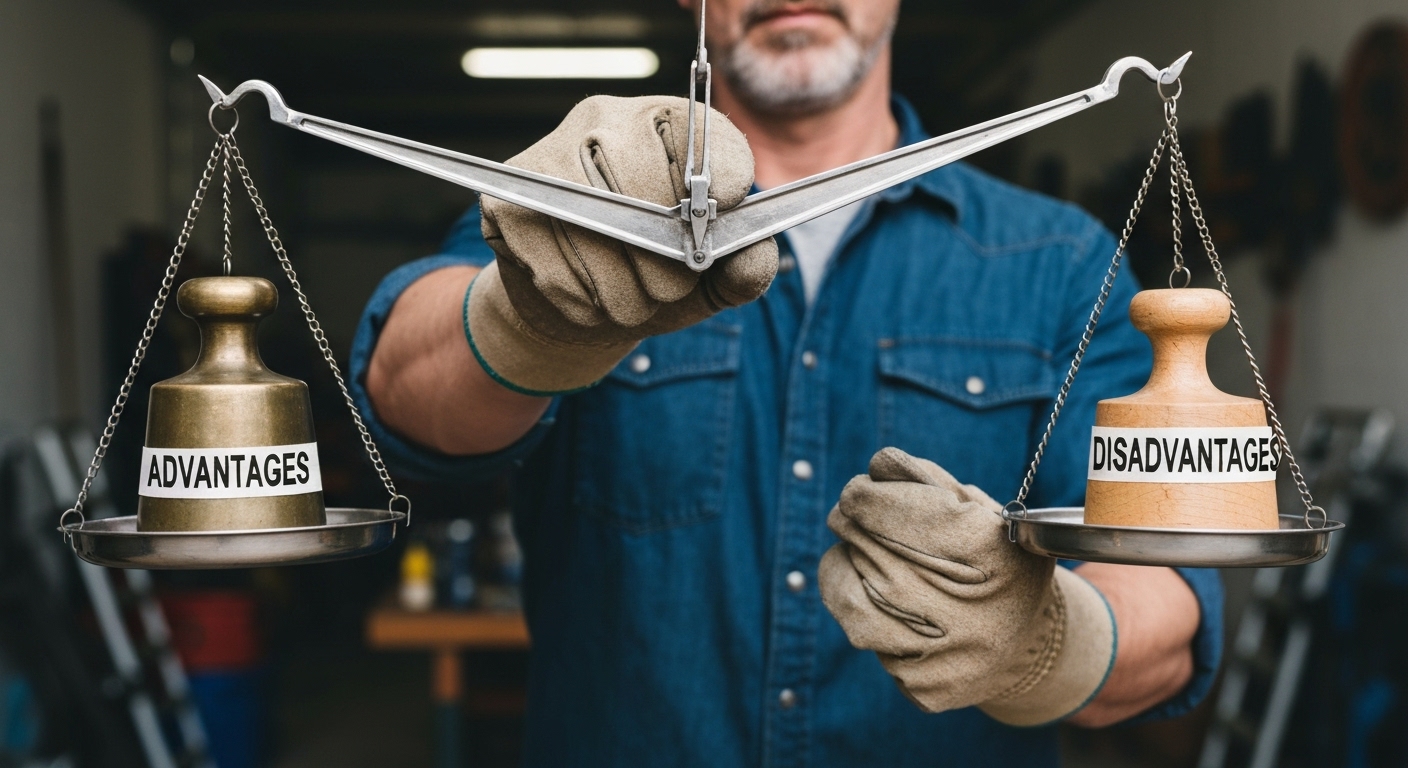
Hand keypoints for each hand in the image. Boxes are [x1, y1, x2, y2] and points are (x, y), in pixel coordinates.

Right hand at [469, 95, 777, 394]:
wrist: (583, 310)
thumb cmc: (655, 279)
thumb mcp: (712, 281)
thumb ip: (745, 268)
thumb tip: (754, 252)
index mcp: (667, 123)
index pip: (705, 135)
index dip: (720, 186)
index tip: (717, 227)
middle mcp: (606, 122)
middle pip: (648, 185)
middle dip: (666, 261)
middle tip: (668, 288)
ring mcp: (551, 154)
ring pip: (599, 228)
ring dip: (624, 290)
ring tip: (631, 302)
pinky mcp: (509, 198)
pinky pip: (552, 257)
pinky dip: (580, 298)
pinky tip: (589, 299)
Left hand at [818, 448, 1116, 725]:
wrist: (1030, 644)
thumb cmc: (994, 559)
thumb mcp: (976, 509)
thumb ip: (924, 479)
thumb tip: (876, 466)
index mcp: (980, 547)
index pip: (875, 507)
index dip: (860, 494)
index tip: (860, 492)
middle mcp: (959, 605)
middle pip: (860, 544)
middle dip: (852, 524)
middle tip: (857, 519)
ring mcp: (940, 653)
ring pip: (846, 595)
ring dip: (846, 568)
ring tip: (866, 560)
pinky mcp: (924, 687)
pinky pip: (865, 639)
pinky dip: (868, 616)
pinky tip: (895, 608)